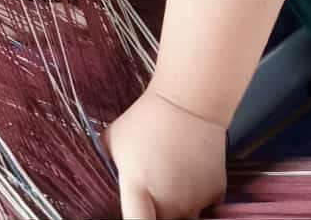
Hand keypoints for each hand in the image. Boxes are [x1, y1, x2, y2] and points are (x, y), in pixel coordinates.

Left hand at [106, 91, 228, 218]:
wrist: (190, 102)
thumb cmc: (146, 118)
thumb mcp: (113, 140)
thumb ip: (105, 166)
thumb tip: (95, 179)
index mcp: (138, 188)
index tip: (133, 216)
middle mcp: (169, 201)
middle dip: (154, 214)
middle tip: (150, 192)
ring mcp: (194, 200)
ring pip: (184, 219)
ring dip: (177, 209)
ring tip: (170, 184)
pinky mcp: (215, 194)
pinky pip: (204, 209)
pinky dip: (197, 199)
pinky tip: (189, 177)